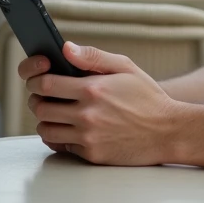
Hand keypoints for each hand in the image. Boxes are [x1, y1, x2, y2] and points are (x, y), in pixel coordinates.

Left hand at [19, 42, 181, 165]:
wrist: (168, 131)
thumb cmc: (148, 98)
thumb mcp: (125, 67)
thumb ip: (93, 56)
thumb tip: (65, 48)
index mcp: (93, 89)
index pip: (46, 84)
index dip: (35, 79)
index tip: (37, 78)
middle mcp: (87, 114)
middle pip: (41, 108)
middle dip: (38, 99)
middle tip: (44, 96)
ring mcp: (88, 136)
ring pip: (46, 129)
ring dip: (45, 119)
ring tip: (55, 112)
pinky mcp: (91, 154)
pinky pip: (60, 146)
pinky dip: (58, 137)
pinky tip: (68, 128)